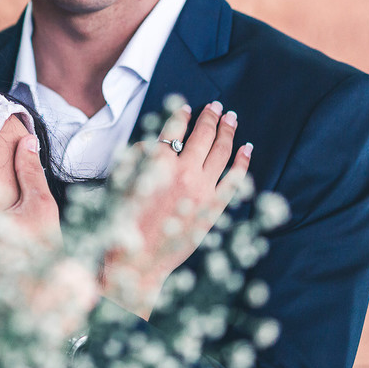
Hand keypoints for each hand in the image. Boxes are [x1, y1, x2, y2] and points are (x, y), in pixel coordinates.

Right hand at [101, 101, 251, 318]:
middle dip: (210, 117)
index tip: (186, 108)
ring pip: (222, 151)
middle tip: (216, 106)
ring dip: (228, 131)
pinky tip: (247, 149)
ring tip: (231, 119)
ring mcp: (203, 189)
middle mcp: (184, 172)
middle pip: (202, 135)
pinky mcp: (215, 207)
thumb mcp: (121, 183)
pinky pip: (235, 179)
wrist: (138, 260)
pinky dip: (243, 162)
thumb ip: (136, 158)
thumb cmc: (124, 223)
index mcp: (159, 163)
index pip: (174, 129)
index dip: (181, 115)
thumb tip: (151, 143)